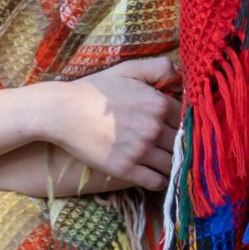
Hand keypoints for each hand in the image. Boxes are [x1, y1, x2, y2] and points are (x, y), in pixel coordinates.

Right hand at [36, 55, 179, 189]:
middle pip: (181, 143)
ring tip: (166, 162)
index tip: (177, 128)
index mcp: (157, 103)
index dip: (183, 124)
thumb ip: (158, 67)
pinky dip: (159, 180)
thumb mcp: (127, 70)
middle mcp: (153, 128)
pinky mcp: (125, 169)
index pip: (186, 119)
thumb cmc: (95, 89)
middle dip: (179, 145)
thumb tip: (181, 75)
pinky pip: (156, 182)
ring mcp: (139, 150)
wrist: (62, 112)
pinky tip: (154, 174)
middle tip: (174, 147)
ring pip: (172, 164)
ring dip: (172, 164)